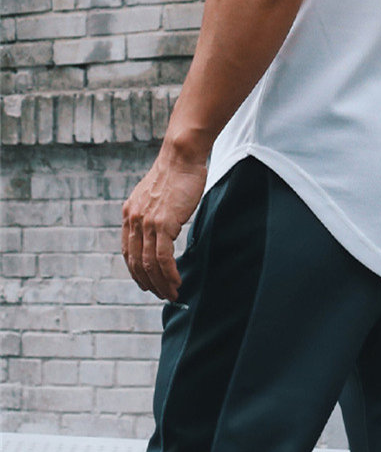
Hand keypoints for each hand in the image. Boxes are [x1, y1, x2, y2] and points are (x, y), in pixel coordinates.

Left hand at [122, 142, 207, 301]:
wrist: (181, 157)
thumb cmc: (176, 173)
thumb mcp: (155, 194)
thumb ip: (152, 211)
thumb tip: (162, 225)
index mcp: (130, 214)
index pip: (128, 251)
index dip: (136, 271)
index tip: (147, 282)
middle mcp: (134, 220)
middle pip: (136, 262)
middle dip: (148, 283)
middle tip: (161, 294)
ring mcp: (147, 223)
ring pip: (149, 264)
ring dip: (161, 283)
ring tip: (172, 294)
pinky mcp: (162, 224)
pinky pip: (163, 257)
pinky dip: (170, 274)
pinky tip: (177, 281)